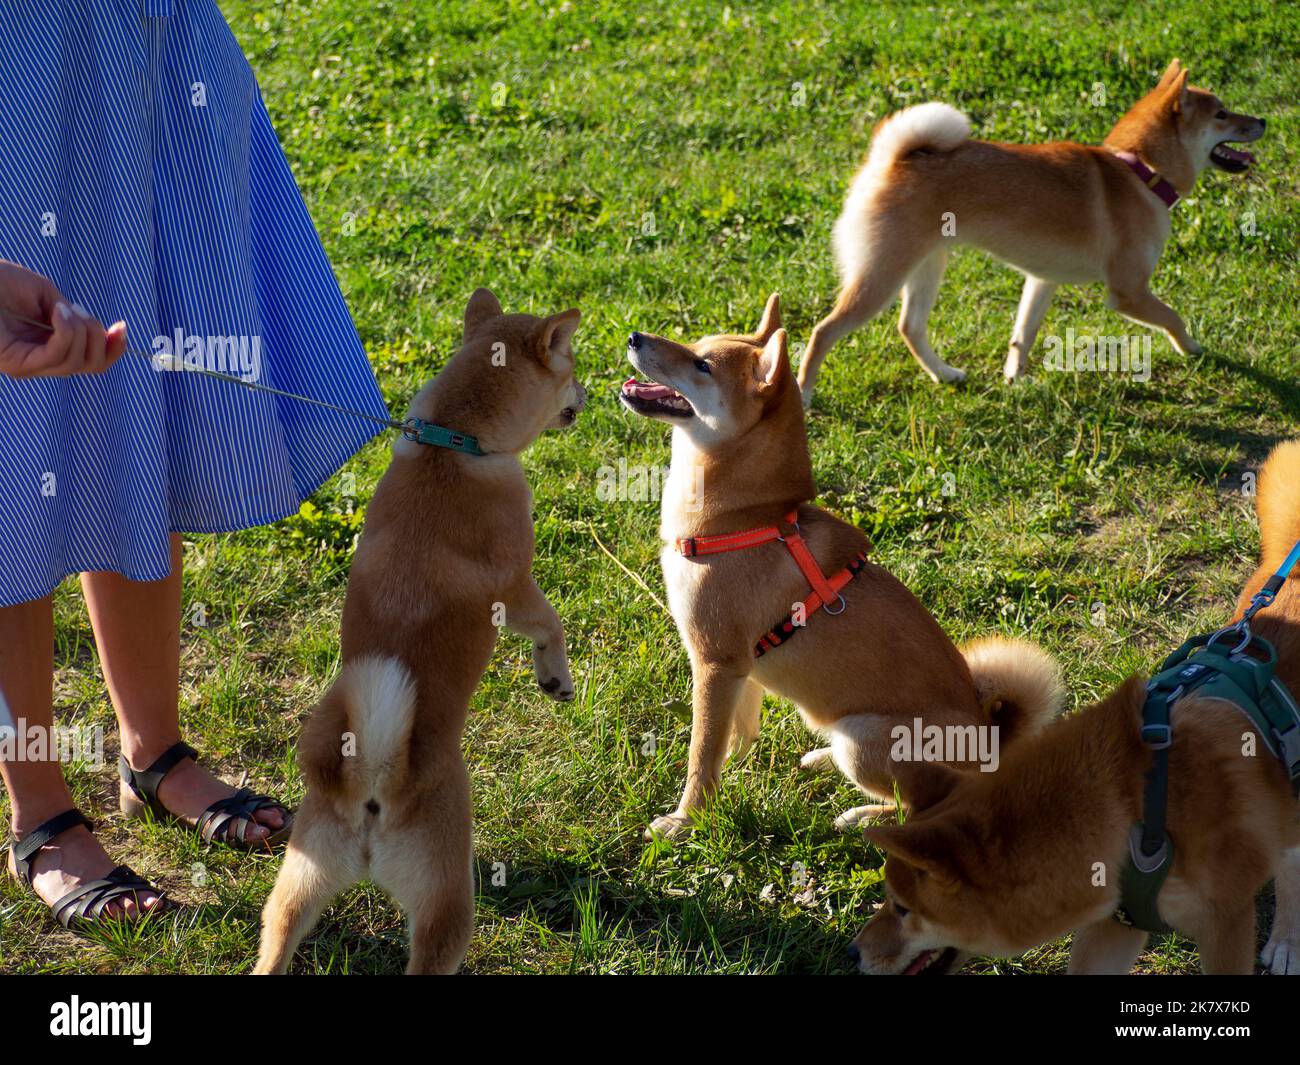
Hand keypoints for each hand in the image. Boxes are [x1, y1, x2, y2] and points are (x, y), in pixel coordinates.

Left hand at [0, 261, 126, 377]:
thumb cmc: (0, 281)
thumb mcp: (49, 296)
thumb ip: (72, 317)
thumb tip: (97, 332)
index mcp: (49, 347)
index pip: (91, 362)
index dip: (114, 349)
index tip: (122, 326)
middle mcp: (41, 362)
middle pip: (90, 365)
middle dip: (97, 337)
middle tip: (77, 310)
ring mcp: (29, 366)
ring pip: (76, 362)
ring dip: (79, 331)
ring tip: (60, 307)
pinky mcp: (17, 364)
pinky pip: (57, 356)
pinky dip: (65, 333)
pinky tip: (57, 311)